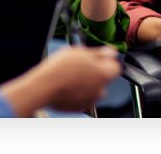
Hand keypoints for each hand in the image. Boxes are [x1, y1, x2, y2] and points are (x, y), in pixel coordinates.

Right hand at [0, 46, 120, 115]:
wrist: (44, 87)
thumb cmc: (60, 68)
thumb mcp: (80, 52)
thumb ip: (99, 52)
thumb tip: (111, 52)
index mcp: (103, 73)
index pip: (116, 67)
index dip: (108, 61)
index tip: (100, 58)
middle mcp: (100, 89)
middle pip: (105, 79)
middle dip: (96, 72)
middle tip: (82, 65)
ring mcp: (90, 100)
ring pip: (94, 89)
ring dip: (88, 83)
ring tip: (72, 75)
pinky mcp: (80, 107)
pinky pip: (84, 97)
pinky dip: (79, 92)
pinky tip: (68, 85)